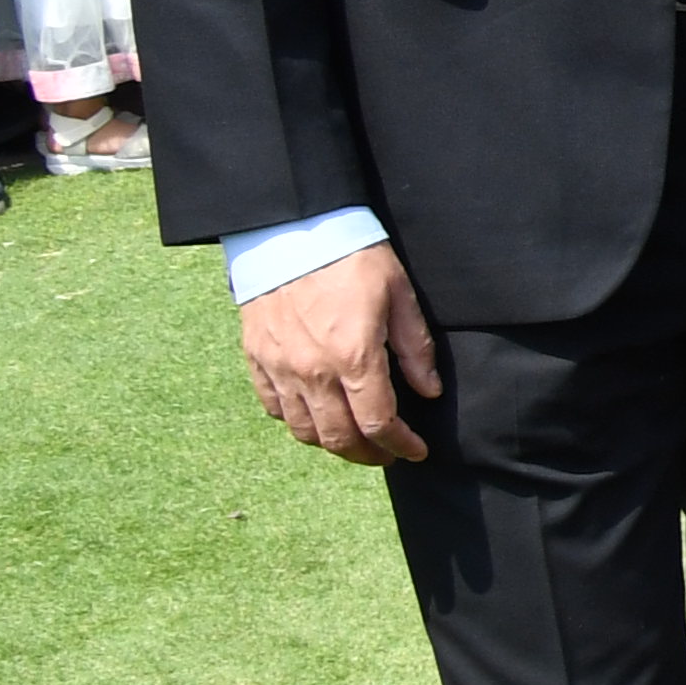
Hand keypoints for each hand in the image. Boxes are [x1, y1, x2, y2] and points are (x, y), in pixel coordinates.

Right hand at [239, 239, 438, 463]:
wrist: (290, 230)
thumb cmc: (352, 257)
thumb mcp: (399, 295)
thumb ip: (415, 349)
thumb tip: (429, 390)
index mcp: (353, 357)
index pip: (378, 422)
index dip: (400, 445)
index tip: (416, 451)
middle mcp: (311, 372)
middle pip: (338, 438)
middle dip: (368, 454)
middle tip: (388, 453)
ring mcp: (279, 367)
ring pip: (304, 430)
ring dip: (332, 444)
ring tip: (355, 439)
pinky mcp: (257, 358)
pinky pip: (274, 407)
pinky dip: (296, 421)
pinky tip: (316, 415)